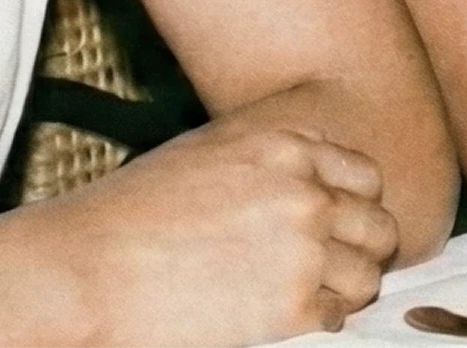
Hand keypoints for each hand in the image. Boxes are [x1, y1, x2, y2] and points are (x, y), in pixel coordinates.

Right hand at [29, 114, 400, 346]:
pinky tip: (284, 317)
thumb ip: (267, 161)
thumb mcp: (207, 154)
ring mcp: (303, 248)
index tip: (334, 226)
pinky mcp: (292, 305)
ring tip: (307, 296)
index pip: (364, 175)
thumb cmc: (131, 212)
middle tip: (331, 268)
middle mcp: (304, 191)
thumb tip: (307, 180)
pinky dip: (319, 320)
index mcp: (284, 146)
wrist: (88, 268)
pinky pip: (338, 316)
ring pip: (368, 274)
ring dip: (344, 289)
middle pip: (378, 224)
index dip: (352, 205)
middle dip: (360, 248)